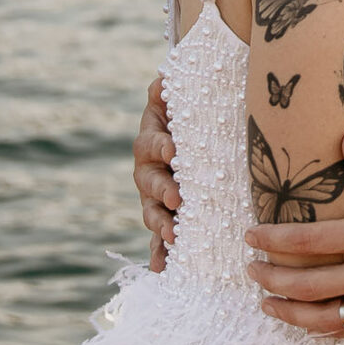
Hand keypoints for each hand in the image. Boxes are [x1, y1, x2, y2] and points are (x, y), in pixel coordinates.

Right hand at [134, 75, 179, 271]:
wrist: (195, 135)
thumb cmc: (191, 115)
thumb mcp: (181, 99)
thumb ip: (171, 89)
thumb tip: (163, 76)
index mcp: (153, 140)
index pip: (153, 143)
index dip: (161, 146)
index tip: (173, 150)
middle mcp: (148, 170)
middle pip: (149, 182)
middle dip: (162, 190)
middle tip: (176, 197)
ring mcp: (154, 196)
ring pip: (151, 212)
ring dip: (159, 224)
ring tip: (171, 235)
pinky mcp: (165, 217)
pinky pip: (158, 238)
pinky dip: (158, 252)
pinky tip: (161, 268)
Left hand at [245, 132, 343, 333]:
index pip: (308, 242)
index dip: (273, 241)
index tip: (251, 238)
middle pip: (307, 286)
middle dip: (271, 279)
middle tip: (250, 272)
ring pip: (327, 318)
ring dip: (291, 313)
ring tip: (270, 305)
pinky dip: (331, 331)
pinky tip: (317, 326)